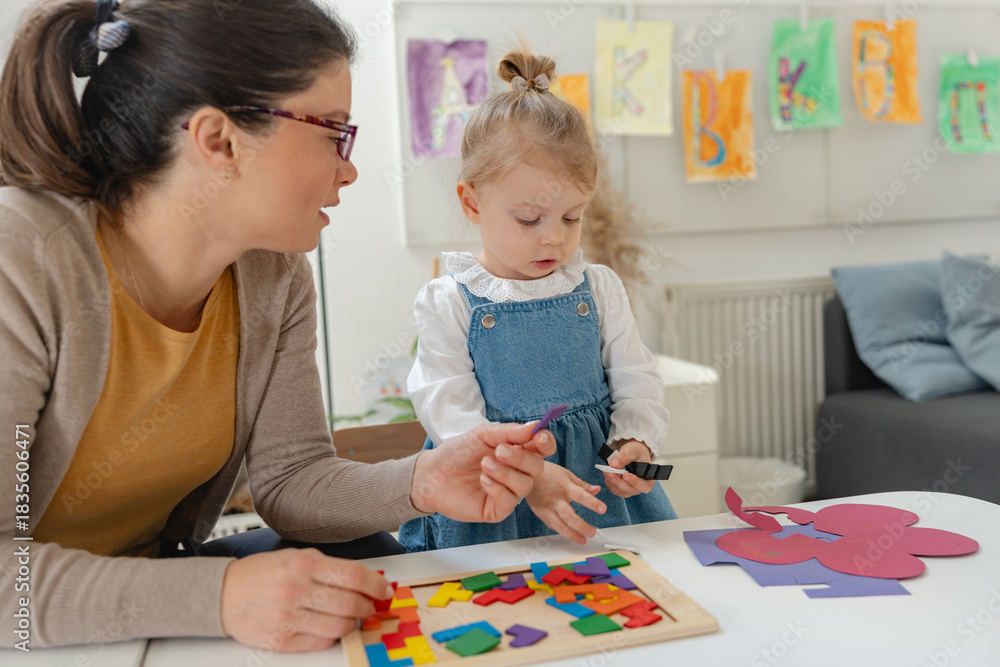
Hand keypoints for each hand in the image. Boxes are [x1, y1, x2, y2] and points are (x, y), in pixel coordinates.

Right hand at [220, 549, 393, 651]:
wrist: (225, 594)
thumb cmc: (264, 573)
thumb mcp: (297, 557)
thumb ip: (330, 567)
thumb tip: (366, 579)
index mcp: (303, 564)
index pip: (353, 576)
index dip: (376, 585)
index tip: (385, 590)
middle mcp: (296, 590)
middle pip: (350, 604)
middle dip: (368, 606)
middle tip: (370, 605)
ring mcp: (288, 618)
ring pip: (340, 627)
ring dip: (353, 623)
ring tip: (351, 616)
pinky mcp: (282, 640)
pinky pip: (322, 642)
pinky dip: (332, 635)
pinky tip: (329, 626)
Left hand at [410, 421, 554, 522]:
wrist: (433, 474)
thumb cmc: (457, 453)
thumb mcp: (482, 435)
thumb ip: (510, 432)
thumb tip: (537, 426)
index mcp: (517, 451)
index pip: (542, 449)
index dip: (546, 443)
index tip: (539, 438)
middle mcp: (517, 472)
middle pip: (538, 467)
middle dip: (521, 458)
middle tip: (499, 451)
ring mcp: (509, 492)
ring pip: (525, 485)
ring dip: (505, 473)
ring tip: (484, 465)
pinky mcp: (498, 509)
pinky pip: (510, 501)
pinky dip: (496, 488)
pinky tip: (482, 481)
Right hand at [526, 462, 605, 544]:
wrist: (524, 475)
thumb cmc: (547, 473)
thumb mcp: (566, 474)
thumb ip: (582, 485)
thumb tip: (597, 490)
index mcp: (564, 487)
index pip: (580, 495)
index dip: (592, 503)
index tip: (602, 509)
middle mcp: (555, 499)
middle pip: (569, 516)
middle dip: (582, 526)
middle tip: (592, 532)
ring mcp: (547, 508)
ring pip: (560, 525)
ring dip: (572, 535)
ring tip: (583, 540)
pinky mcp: (541, 514)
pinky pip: (553, 525)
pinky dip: (562, 531)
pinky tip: (570, 534)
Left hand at [604, 440, 656, 497]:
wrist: (632, 454)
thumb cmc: (636, 452)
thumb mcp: (633, 450)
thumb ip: (625, 456)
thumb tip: (614, 464)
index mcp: (649, 479)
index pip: (645, 486)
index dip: (635, 482)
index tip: (625, 475)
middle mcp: (640, 487)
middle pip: (629, 490)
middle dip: (618, 481)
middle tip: (609, 471)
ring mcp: (631, 490)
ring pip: (620, 491)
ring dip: (611, 481)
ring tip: (606, 470)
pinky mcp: (622, 490)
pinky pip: (614, 489)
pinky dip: (609, 482)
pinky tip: (608, 473)